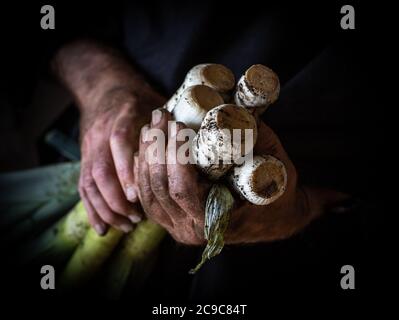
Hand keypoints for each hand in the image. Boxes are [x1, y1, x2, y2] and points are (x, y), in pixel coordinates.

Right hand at [79, 88, 164, 234]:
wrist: (104, 87)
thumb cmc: (137, 97)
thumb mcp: (155, 102)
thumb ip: (170, 124)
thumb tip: (198, 146)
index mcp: (122, 114)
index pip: (120, 142)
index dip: (126, 169)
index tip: (137, 194)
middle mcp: (100, 132)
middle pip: (100, 169)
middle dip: (117, 198)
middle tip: (136, 217)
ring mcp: (88, 146)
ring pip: (90, 183)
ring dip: (106, 207)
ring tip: (126, 225)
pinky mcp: (83, 157)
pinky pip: (83, 187)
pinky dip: (91, 209)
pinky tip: (102, 228)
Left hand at [136, 109, 347, 244]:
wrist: (273, 217)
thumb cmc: (276, 194)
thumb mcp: (273, 165)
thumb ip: (253, 137)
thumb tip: (228, 107)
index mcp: (215, 221)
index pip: (183, 190)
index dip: (175, 156)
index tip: (178, 125)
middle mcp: (191, 230)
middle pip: (159, 189)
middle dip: (156, 148)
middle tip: (161, 116)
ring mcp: (177, 226)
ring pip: (148, 192)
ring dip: (146, 155)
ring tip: (151, 125)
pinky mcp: (170, 219)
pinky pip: (148, 196)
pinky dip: (142, 170)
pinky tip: (145, 146)